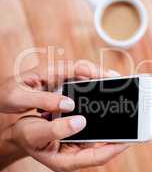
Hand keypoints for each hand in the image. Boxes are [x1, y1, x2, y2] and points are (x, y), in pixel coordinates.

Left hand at [0, 60, 114, 113]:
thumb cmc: (7, 93)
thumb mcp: (20, 97)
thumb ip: (44, 99)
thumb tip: (69, 104)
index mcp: (50, 70)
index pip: (79, 67)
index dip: (97, 70)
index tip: (112, 76)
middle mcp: (58, 73)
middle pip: (86, 72)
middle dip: (103, 76)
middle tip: (120, 84)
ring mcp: (59, 81)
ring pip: (84, 81)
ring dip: (98, 85)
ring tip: (112, 94)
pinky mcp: (59, 89)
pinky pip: (78, 89)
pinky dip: (88, 93)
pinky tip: (95, 102)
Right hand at [6, 115, 128, 171]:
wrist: (21, 133)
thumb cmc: (26, 135)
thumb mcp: (36, 132)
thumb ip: (57, 129)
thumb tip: (80, 122)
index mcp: (67, 160)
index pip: (97, 157)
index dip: (114, 149)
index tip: (129, 140)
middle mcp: (77, 154)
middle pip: (104, 148)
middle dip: (120, 138)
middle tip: (136, 126)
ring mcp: (79, 146)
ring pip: (102, 140)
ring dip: (115, 129)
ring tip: (128, 117)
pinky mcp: (79, 138)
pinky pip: (96, 132)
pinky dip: (104, 123)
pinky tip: (111, 112)